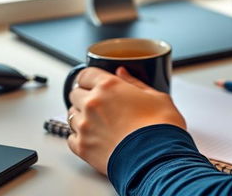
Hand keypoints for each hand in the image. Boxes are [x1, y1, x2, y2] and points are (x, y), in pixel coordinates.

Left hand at [67, 66, 185, 174]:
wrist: (156, 157)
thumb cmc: (159, 126)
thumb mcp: (155, 96)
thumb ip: (134, 82)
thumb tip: (122, 73)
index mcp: (109, 86)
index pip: (85, 74)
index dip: (90, 77)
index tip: (94, 81)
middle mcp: (92, 104)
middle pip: (75, 93)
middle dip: (85, 95)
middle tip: (100, 102)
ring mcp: (84, 126)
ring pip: (71, 115)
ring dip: (82, 115)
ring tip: (99, 121)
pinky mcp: (82, 148)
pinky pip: (71, 137)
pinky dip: (79, 136)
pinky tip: (95, 137)